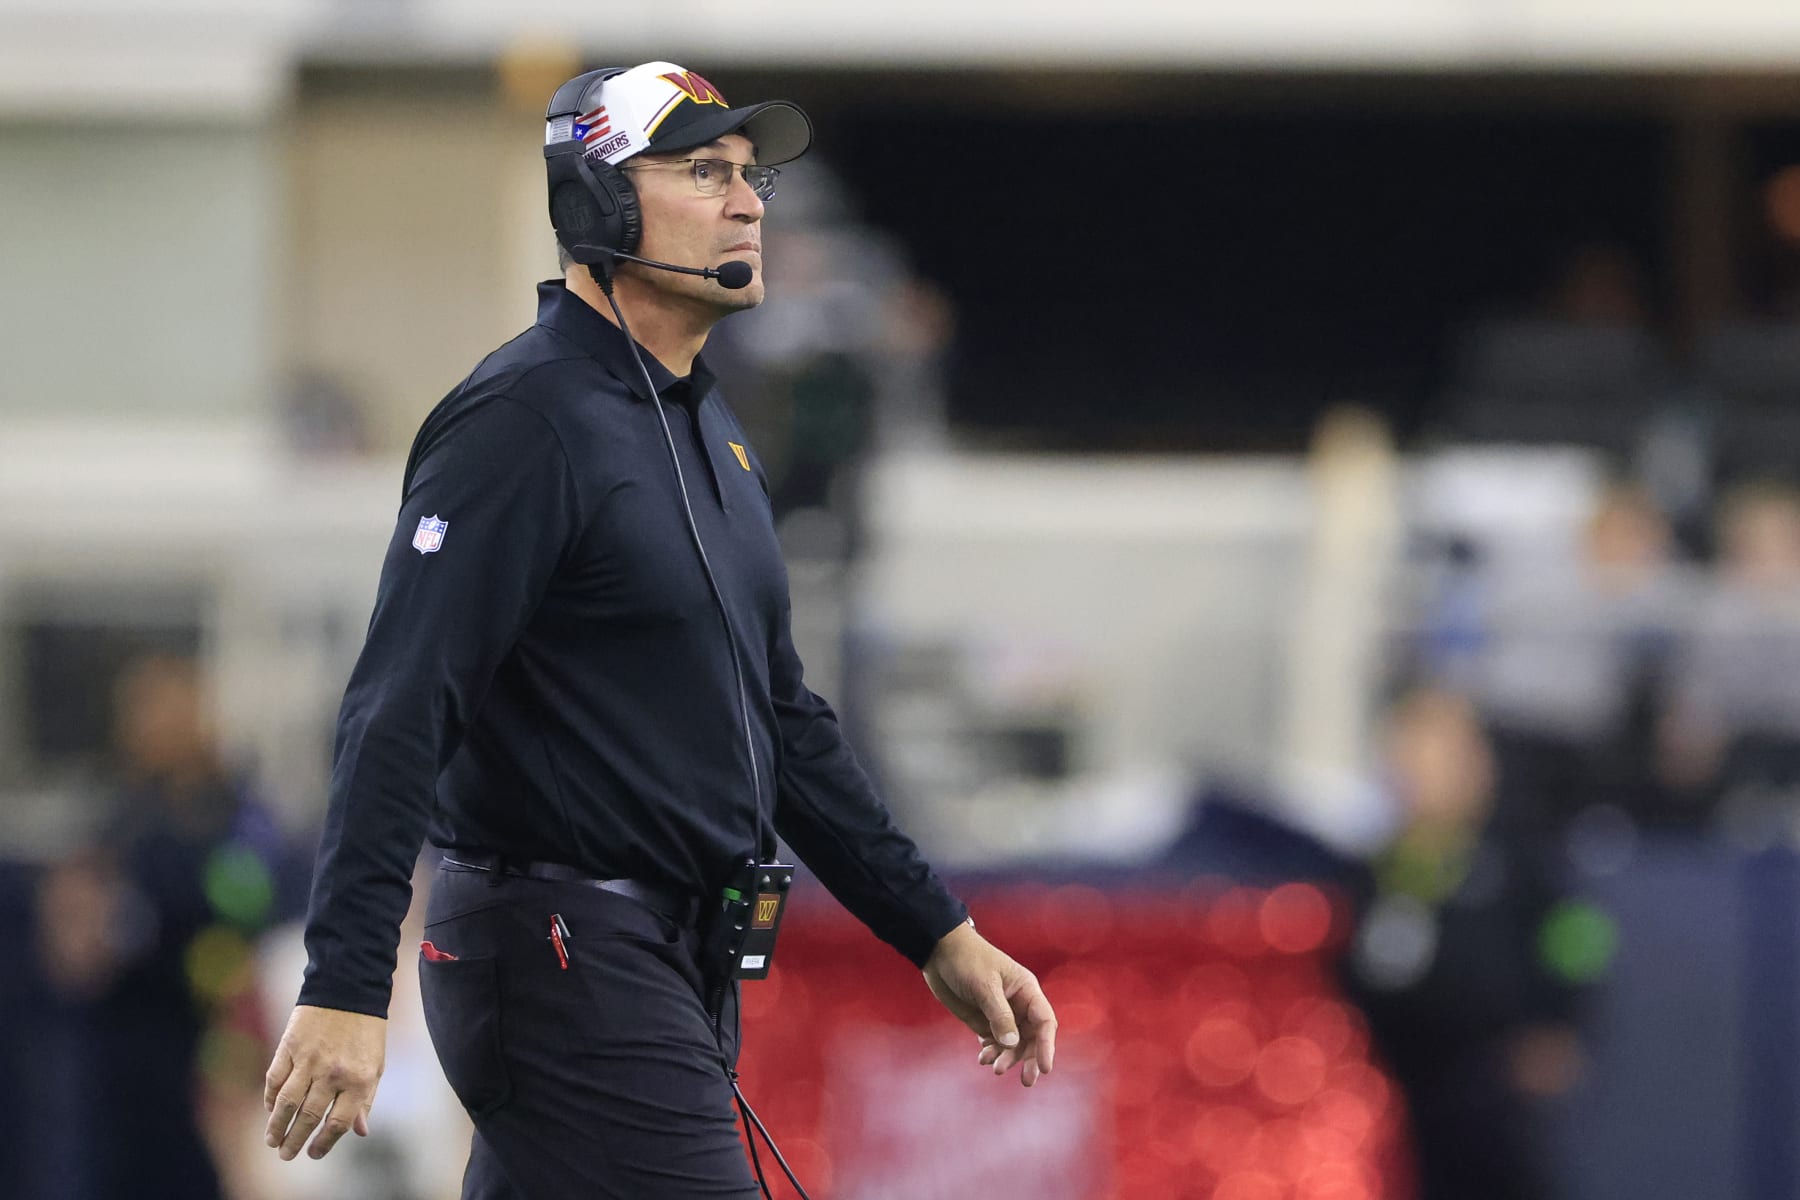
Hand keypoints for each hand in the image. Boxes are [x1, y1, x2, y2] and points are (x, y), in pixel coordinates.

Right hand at [263, 1004, 386, 1160]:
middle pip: (309, 1116)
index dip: (325, 1143)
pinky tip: (268, 1109)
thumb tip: (360, 1132)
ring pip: (286, 1102)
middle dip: (295, 1140)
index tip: (314, 1154)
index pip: (338, 1123)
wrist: (349, 987)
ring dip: (276, 1125)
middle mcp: (333, 1073)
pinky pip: (275, 1078)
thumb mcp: (375, 1065)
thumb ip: (366, 1099)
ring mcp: (309, 1059)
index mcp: (358, 1080)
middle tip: (286, 1155)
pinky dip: (269, 1096)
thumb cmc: (366, 1031)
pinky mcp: (289, 1046)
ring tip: (272, 1141)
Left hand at [922, 921, 1056, 1086]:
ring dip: (1007, 1057)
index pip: (1044, 1022)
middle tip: (1026, 1081)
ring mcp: (1001, 1014)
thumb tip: (1012, 1042)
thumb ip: (999, 1015)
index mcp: (1026, 990)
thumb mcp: (984, 986)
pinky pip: (994, 1042)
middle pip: (1032, 1038)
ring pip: (1013, 1044)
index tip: (1044, 1067)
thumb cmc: (967, 960)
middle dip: (1029, 1059)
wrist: (939, 952)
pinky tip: (983, 1057)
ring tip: (994, 1067)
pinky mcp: (984, 1020)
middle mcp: (1018, 1005)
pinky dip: (992, 1052)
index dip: (1047, 1045)